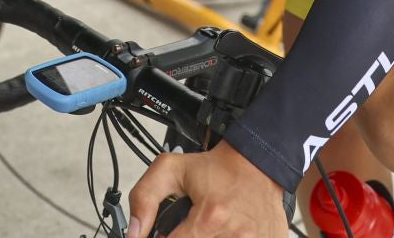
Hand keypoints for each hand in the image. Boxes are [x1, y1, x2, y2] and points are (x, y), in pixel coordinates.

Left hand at [128, 142, 285, 237]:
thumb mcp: (171, 169)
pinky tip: (224, 230)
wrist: (259, 163)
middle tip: (190, 227)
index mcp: (209, 218)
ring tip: (207, 227)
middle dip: (186, 237)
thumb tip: (134, 232)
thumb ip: (144, 198)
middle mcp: (234, 236)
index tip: (168, 232)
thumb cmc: (219, 168)